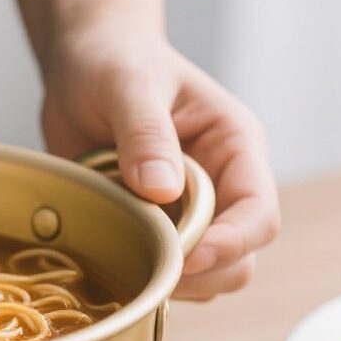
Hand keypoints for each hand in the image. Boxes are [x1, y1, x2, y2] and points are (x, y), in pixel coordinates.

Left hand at [41, 14, 278, 299]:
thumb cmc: (114, 60)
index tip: (187, 257)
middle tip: (143, 264)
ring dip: (167, 280)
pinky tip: (108, 257)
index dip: (231, 243)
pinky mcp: (154, 228)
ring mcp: (188, 213)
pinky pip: (162, 273)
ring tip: (120, 253)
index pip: (259, 214)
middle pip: (239, 260)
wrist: (81, 63)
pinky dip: (141, 277)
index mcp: (234, 148)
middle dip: (198, 272)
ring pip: (204, 278)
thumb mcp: (128, 86)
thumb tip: (162, 191)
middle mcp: (222, 187)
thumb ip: (146, 134)